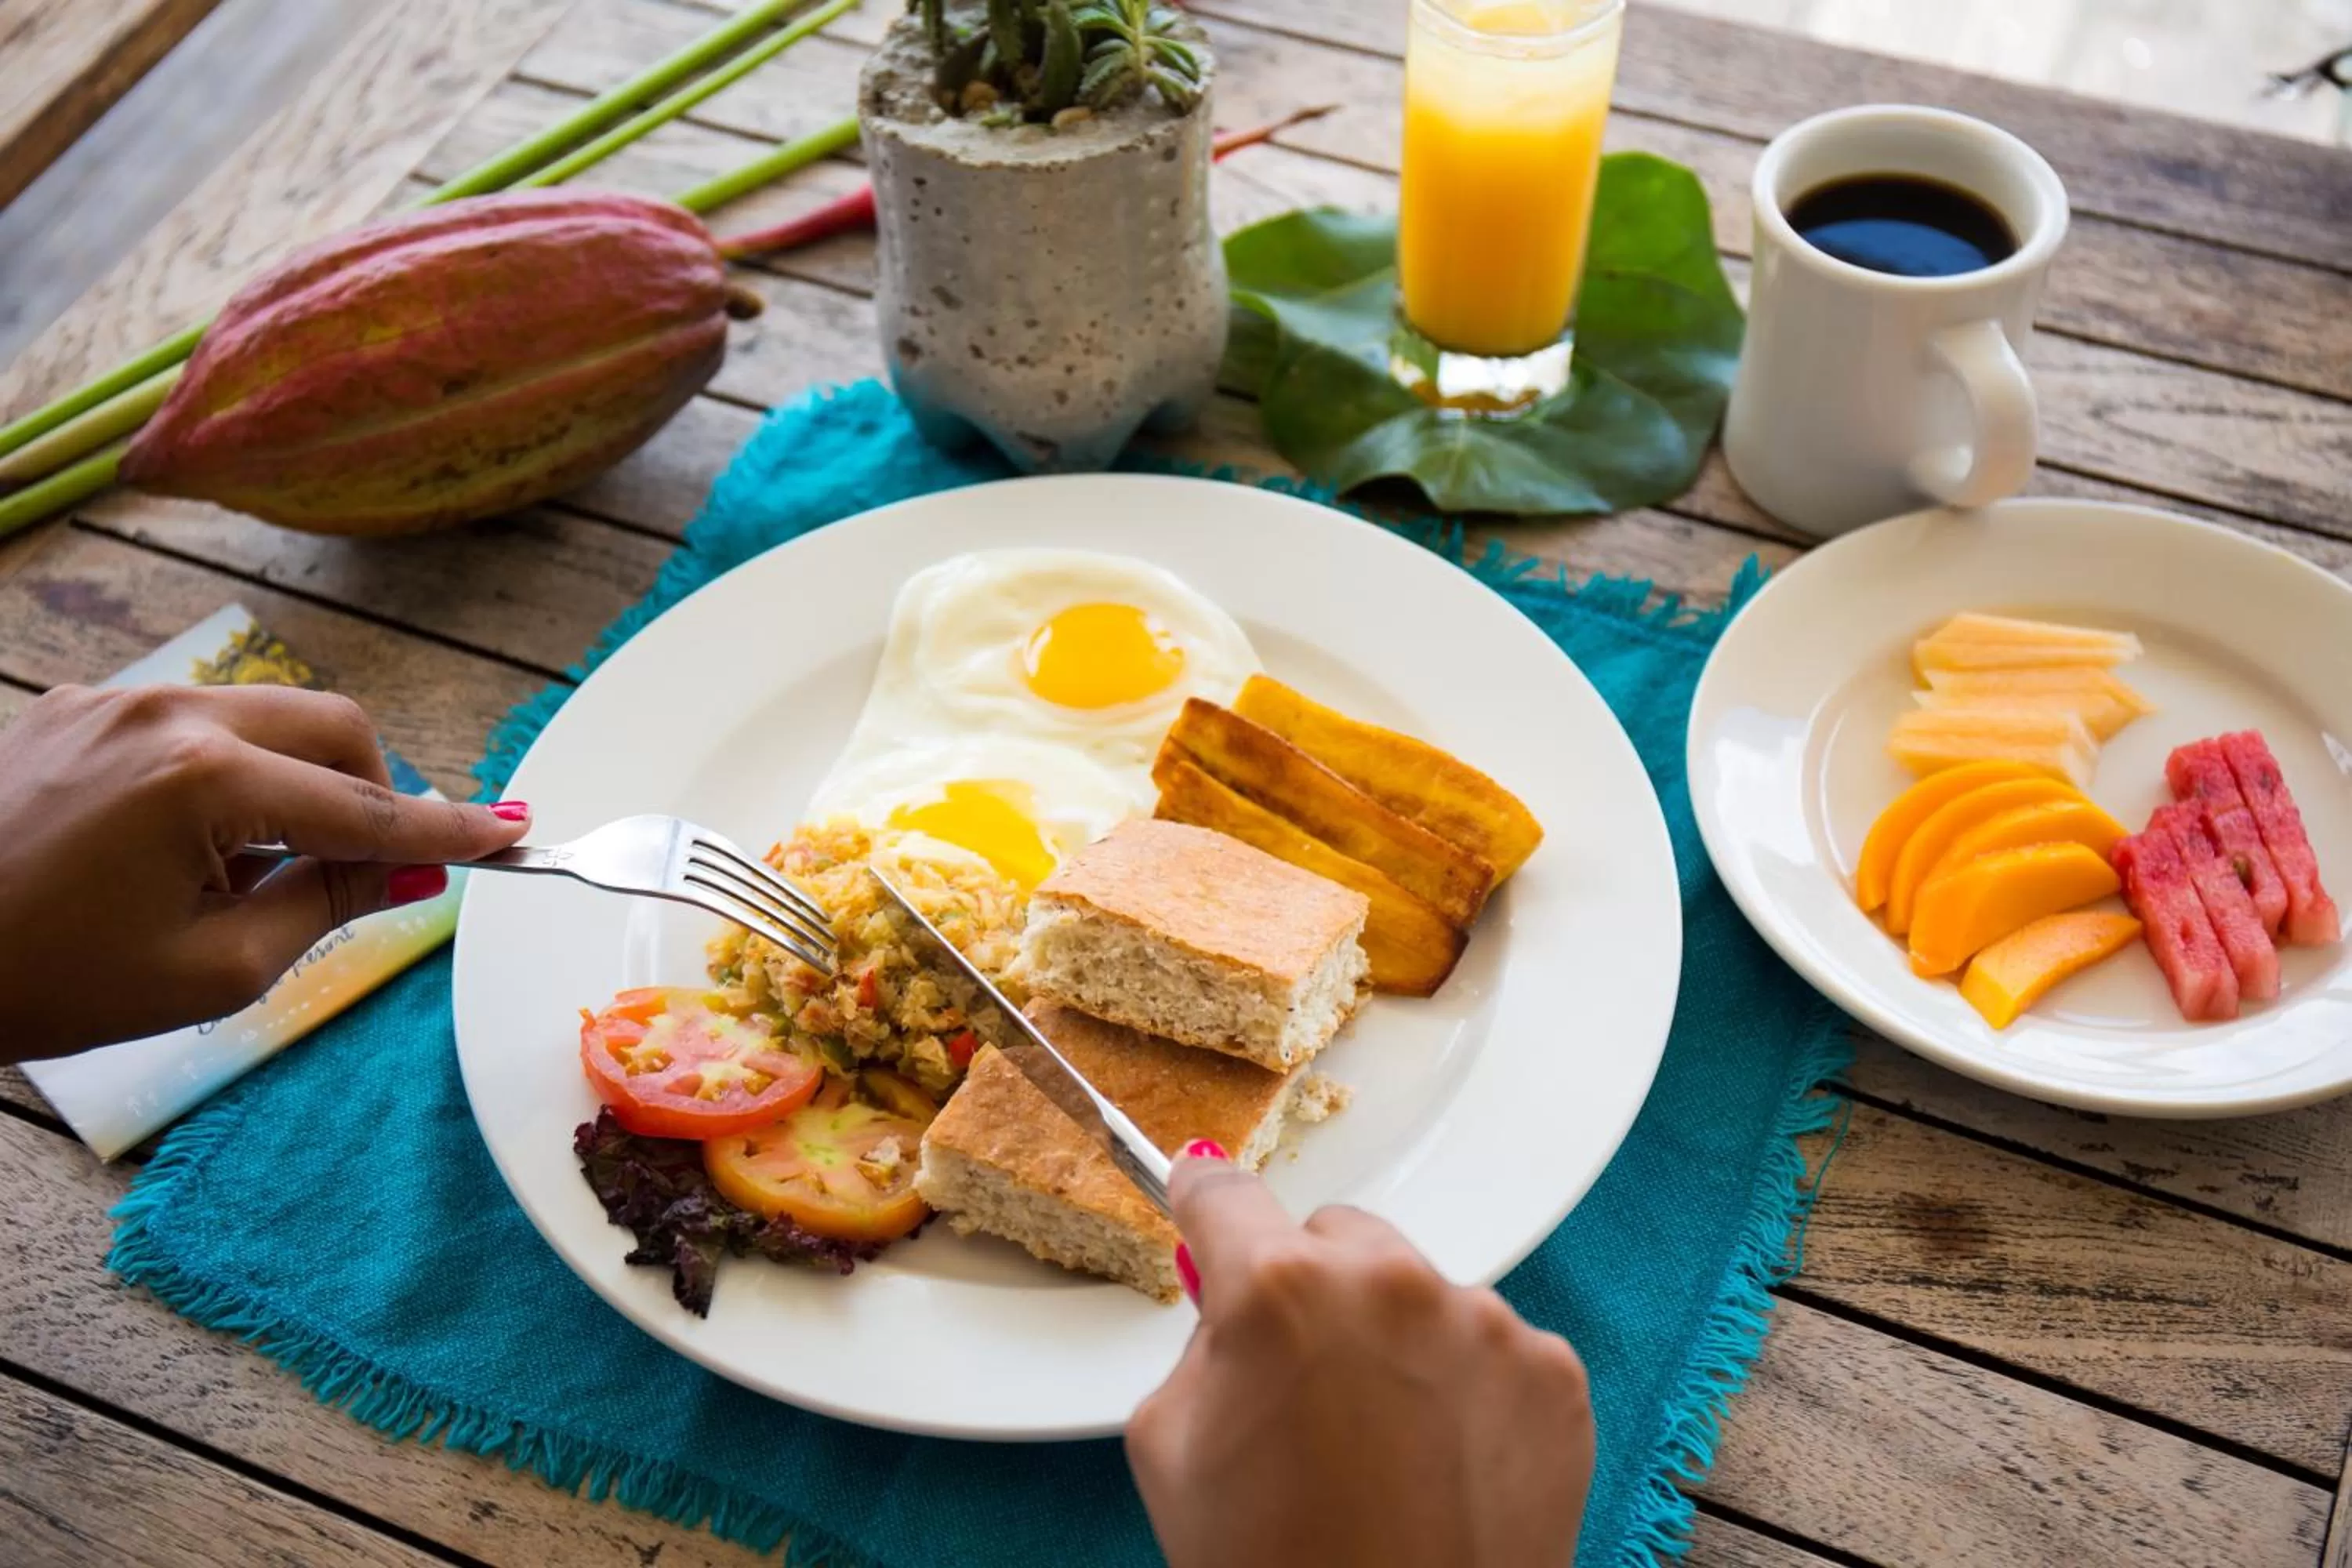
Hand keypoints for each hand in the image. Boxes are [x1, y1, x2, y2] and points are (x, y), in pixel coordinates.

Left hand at [0, 684, 528, 1061]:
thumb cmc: (47, 980)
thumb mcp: (211, 969)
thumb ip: (325, 901)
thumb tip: (409, 866)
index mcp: (204, 780)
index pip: (363, 807)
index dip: (445, 829)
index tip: (512, 833)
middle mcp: (168, 714)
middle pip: (332, 726)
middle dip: (370, 792)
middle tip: (366, 867)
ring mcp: (117, 701)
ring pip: (267, 715)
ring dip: (296, 781)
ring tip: (251, 868)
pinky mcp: (78, 707)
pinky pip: (194, 721)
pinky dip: (227, 771)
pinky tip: (186, 844)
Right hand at [1127, 1151, 1593, 1567]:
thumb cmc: (1268, 1565)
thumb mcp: (1169, 1445)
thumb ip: (1202, 1343)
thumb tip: (1230, 1299)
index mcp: (1281, 1289)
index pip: (1226, 1192)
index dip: (1202, 1193)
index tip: (1199, 1187)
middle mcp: (1391, 1282)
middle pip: (1338, 1237)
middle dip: (1315, 1287)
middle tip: (1306, 1382)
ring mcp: (1484, 1324)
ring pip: (1420, 1294)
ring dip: (1397, 1340)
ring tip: (1386, 1447)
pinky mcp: (1553, 1374)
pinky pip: (1492, 1349)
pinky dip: (1468, 1389)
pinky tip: (1446, 1462)